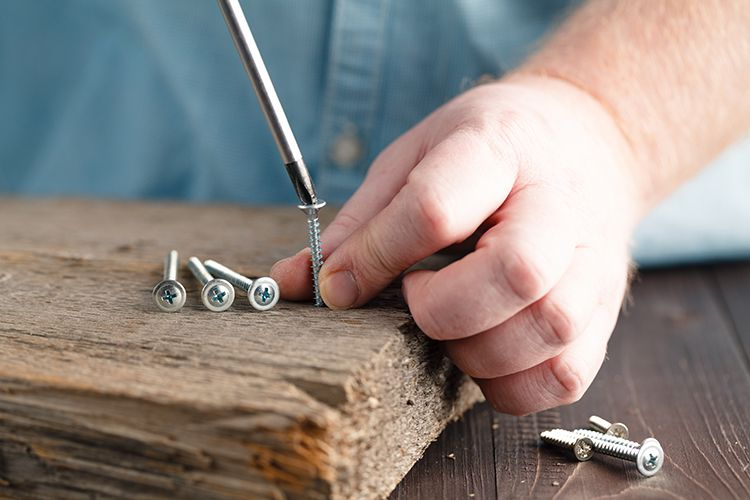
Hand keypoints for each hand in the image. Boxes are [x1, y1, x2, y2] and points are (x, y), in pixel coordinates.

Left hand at [271, 75, 642, 414]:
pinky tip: (483, 354)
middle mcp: (559, 207)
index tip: (340, 283)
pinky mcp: (605, 310)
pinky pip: (565, 375)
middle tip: (416, 298)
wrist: (588, 141)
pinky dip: (511, 384)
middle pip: (515, 273)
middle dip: (441, 311)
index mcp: (498, 150)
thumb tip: (296, 282)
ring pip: (549, 332)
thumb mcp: (417, 156)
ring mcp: (592, 262)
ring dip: (476, 353)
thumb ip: (361, 223)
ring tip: (450, 326)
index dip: (376, 257)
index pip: (434, 210)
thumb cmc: (493, 149)